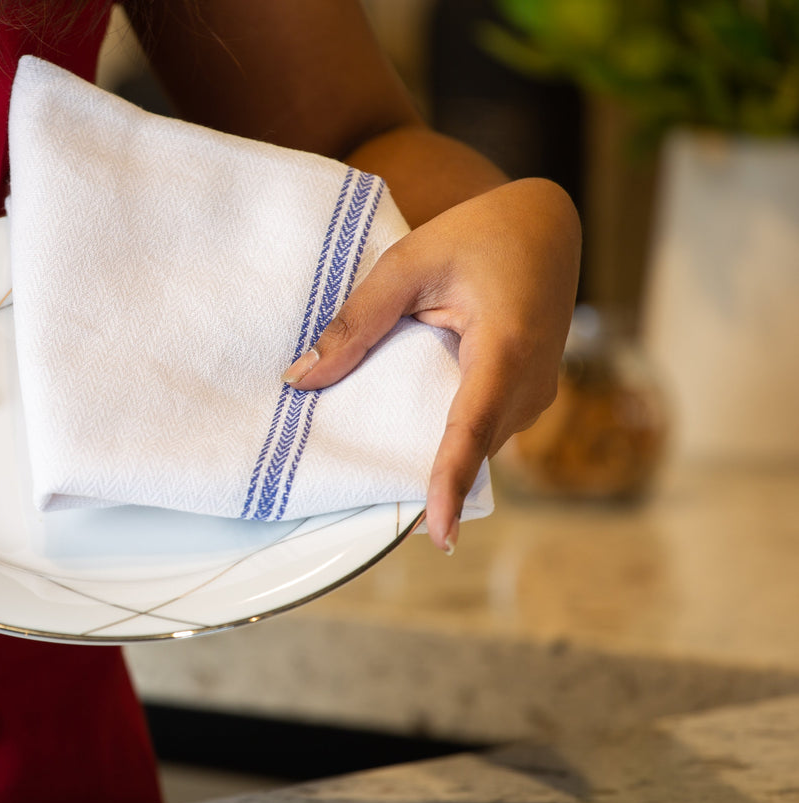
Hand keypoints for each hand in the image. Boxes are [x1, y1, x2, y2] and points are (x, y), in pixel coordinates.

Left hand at [282, 178, 579, 551]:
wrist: (545, 225)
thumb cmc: (478, 235)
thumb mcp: (406, 264)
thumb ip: (356, 323)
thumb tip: (300, 380)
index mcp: (506, 345)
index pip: (472, 425)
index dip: (450, 481)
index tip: (438, 534)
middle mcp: (531, 382)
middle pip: (469, 445)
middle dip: (427, 477)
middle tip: (365, 497)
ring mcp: (536, 395)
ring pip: (477, 444)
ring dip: (435, 452)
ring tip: (379, 462)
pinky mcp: (529, 398)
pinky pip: (483, 431)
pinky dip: (449, 434)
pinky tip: (408, 428)